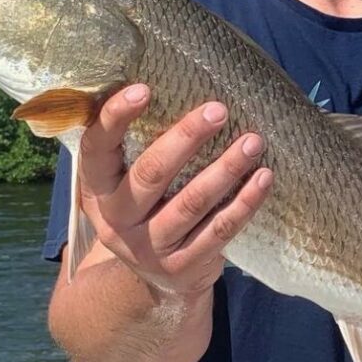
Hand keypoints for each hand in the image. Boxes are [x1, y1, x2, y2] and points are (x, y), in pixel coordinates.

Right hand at [76, 83, 272, 297]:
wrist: (155, 284)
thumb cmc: (149, 209)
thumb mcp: (127, 183)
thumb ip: (138, 144)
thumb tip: (171, 77)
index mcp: (98, 189)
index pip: (97, 149)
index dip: (115, 118)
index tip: (144, 88)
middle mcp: (118, 219)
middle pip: (151, 174)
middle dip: (187, 138)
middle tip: (219, 109)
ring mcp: (150, 247)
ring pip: (192, 202)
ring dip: (227, 168)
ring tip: (254, 141)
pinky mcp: (185, 266)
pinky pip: (220, 230)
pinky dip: (245, 202)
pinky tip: (265, 178)